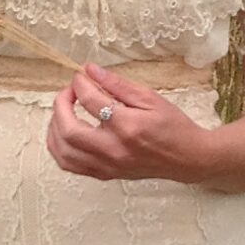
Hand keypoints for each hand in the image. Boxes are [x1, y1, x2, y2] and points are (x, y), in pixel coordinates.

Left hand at [45, 63, 208, 182]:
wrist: (189, 158)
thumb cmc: (173, 127)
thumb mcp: (150, 98)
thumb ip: (117, 84)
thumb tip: (90, 70)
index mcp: (128, 127)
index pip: (91, 101)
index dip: (80, 83)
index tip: (81, 75)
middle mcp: (114, 150)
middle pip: (68, 130)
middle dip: (60, 105)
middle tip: (68, 92)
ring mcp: (108, 166)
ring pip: (63, 151)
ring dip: (55, 127)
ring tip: (63, 111)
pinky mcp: (106, 174)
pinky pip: (70, 165)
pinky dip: (60, 147)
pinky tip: (64, 133)